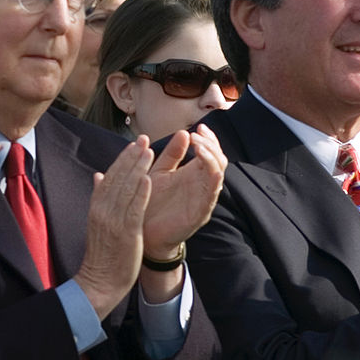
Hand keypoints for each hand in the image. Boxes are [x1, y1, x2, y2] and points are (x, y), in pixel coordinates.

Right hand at [74, 138, 153, 318]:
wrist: (100, 280)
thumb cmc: (103, 252)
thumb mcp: (96, 221)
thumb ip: (99, 196)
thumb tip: (98, 175)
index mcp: (97, 206)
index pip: (110, 176)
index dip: (122, 159)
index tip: (133, 144)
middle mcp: (103, 210)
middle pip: (118, 178)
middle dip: (132, 157)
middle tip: (144, 140)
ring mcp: (114, 220)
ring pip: (127, 189)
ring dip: (138, 169)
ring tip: (149, 152)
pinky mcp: (126, 232)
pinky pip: (134, 208)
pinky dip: (141, 193)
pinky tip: (149, 179)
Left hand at [143, 124, 226, 259]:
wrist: (141, 232)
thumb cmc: (150, 202)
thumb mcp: (159, 172)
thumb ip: (171, 154)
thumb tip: (183, 132)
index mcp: (192, 174)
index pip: (210, 152)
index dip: (208, 139)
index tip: (199, 127)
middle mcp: (201, 185)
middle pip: (218, 160)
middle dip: (211, 145)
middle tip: (198, 134)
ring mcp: (202, 199)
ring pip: (218, 175)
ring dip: (212, 158)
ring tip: (199, 146)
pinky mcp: (199, 214)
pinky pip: (212, 196)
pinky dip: (213, 181)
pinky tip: (210, 170)